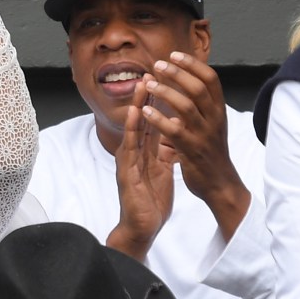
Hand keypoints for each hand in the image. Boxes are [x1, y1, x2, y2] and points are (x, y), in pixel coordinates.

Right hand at [106, 81, 173, 259]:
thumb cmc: (151, 202)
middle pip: (141, 119)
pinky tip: (133, 113)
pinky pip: (129, 146)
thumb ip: (164, 154)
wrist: (140, 226)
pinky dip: (131, 128)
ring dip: (137, 105)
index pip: (152, 121)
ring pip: (133, 127)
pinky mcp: (126, 171)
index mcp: (145, 152)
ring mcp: (128, 160)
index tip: (165, 81)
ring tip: (142, 84)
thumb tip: (173, 138)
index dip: (158, 102)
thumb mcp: (161, 172)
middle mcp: (134, 152)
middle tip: (152, 72)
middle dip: (147, 96)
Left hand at [141, 50, 249, 241]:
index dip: (193, 64)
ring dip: (165, 92)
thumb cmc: (211, 152)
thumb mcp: (212, 124)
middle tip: (158, 64)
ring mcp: (204, 135)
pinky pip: (174, 131)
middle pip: (198, 87)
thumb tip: (186, 80)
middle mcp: (215, 119)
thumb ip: (201, 105)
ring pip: (186, 106)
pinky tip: (145, 111)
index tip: (174, 54)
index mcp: (219, 110)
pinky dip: (159, 119)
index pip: (211, 79)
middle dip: (177, 72)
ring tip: (148, 84)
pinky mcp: (192, 150)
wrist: (220, 184)